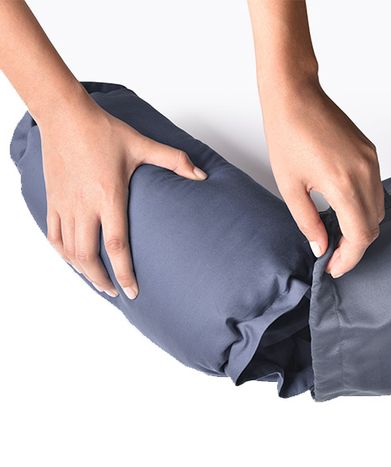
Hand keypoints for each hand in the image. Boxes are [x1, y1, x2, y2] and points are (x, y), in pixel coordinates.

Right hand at [39, 92, 206, 298]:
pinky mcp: (52, 199)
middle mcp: (84, 205)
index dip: (124, 273)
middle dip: (102, 280)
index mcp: (109, 197)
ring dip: (83, 271)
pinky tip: (74, 260)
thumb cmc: (103, 130)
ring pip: (68, 250)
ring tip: (99, 281)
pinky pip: (53, 235)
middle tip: (116, 292)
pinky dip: (63, 253)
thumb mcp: (143, 145)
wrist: (64, 114)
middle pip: (88, 256)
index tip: (132, 291)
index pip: (116, 246)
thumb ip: (175, 161)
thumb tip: (202, 176)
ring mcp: (65, 204)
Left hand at [261, 80, 384, 277]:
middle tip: (332, 256)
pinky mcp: (371, 154)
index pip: (359, 236)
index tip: (333, 267)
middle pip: (373, 227)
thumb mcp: (290, 188)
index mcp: (343, 185)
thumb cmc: (287, 134)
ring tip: (336, 235)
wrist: (295, 95)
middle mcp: (364, 174)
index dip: (348, 258)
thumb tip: (321, 248)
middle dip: (354, 247)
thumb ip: (308, 223)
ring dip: (361, 228)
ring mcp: (371, 162)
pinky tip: (343, 210)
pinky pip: (376, 191)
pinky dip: (364, 207)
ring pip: (378, 210)